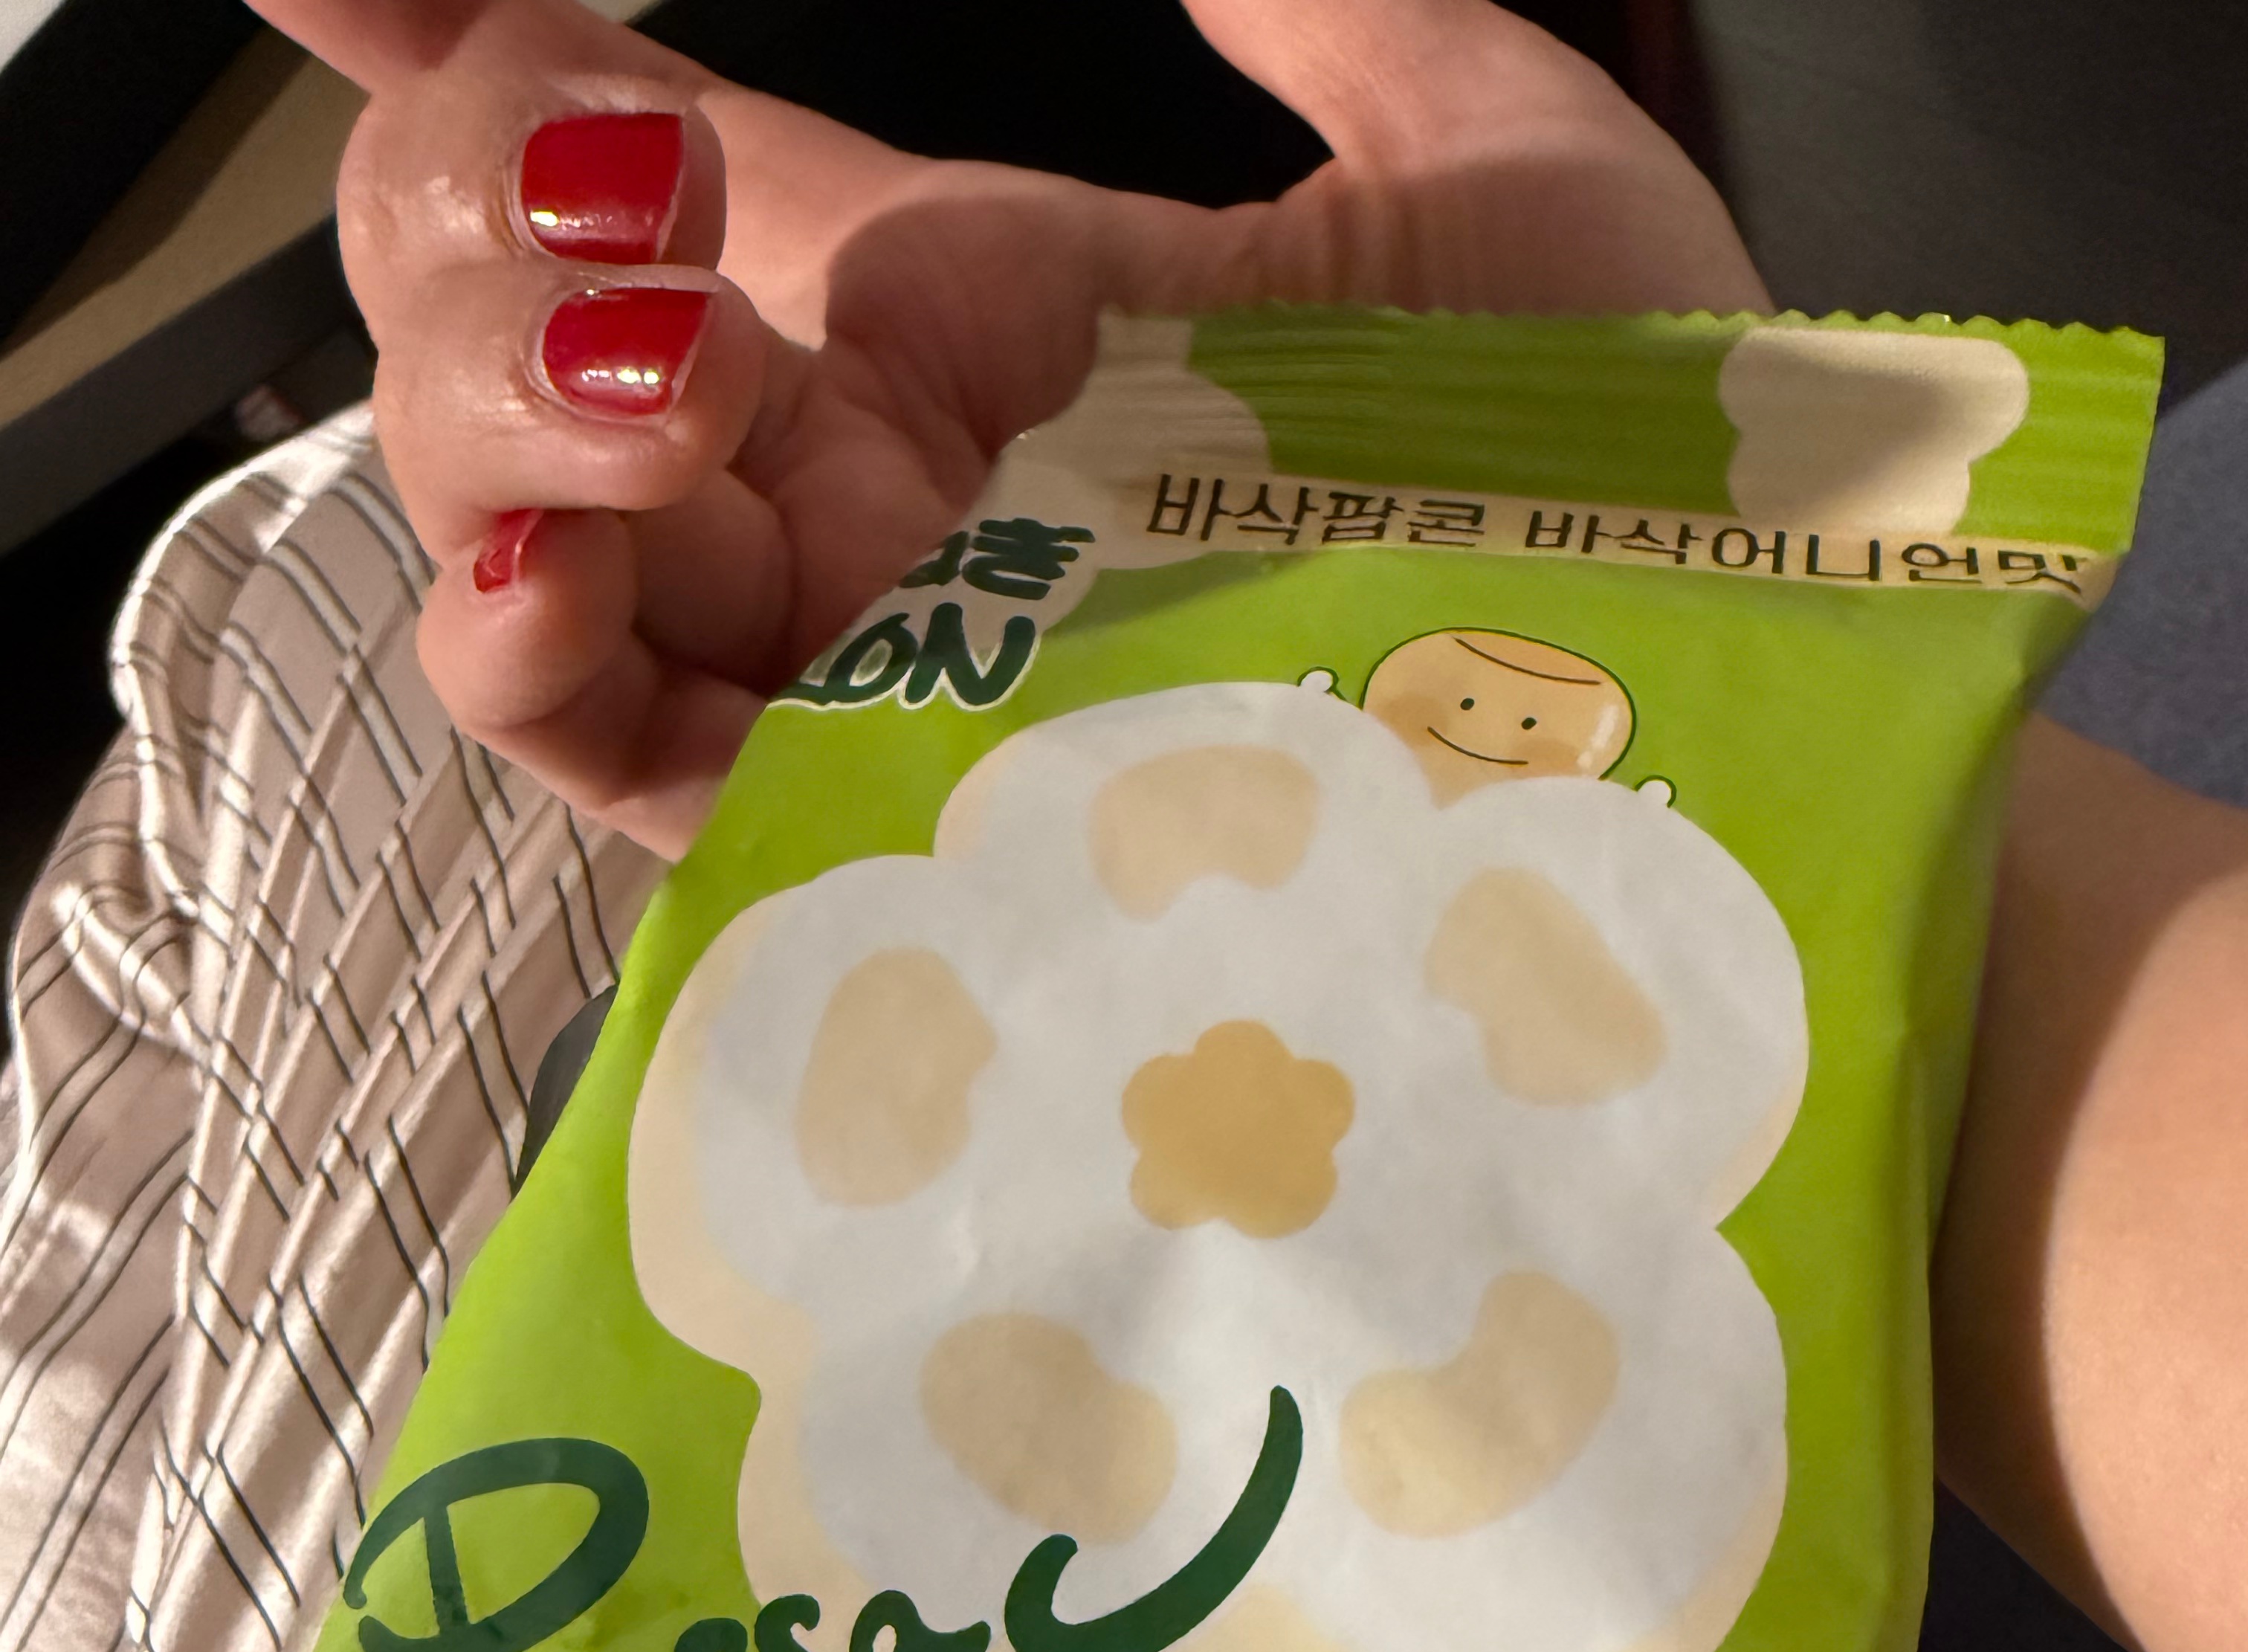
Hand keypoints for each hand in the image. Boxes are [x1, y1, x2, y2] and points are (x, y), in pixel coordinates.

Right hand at [252, 0, 1763, 854]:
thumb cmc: (1653, 462)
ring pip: (515, 539)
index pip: (655, 176)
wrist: (1741, 707)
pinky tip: (553, 564)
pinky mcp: (878, 844)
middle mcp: (881, 506)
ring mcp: (864, 674)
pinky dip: (518, 649)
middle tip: (647, 198)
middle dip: (475, 224)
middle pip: (519, 353)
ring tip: (662, 366)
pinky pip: (610, 764)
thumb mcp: (1489, 158)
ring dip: (495, 411)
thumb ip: (1320, 15)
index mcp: (977, 329)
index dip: (469, 57)